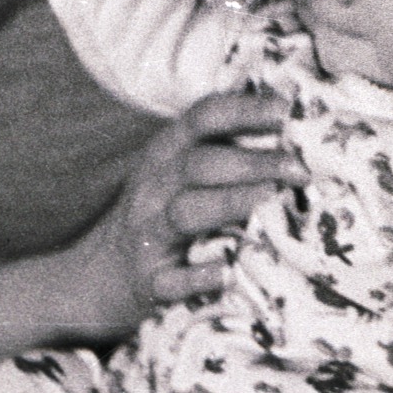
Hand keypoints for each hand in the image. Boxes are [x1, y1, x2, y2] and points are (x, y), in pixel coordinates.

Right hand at [68, 92, 302, 335]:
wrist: (92, 280)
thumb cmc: (160, 215)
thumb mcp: (180, 171)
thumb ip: (227, 148)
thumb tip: (299, 125)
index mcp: (168, 154)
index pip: (203, 118)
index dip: (245, 110)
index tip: (288, 110)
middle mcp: (156, 188)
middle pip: (200, 164)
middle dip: (253, 162)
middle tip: (300, 169)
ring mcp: (148, 236)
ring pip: (185, 213)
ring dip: (231, 204)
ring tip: (270, 201)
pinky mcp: (147, 283)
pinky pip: (170, 280)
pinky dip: (198, 277)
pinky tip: (227, 273)